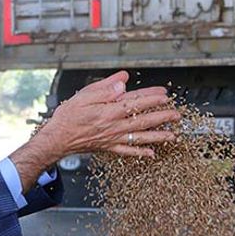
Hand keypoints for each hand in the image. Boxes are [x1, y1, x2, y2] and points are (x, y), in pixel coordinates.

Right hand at [9, 71, 180, 190]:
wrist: (58, 138)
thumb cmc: (69, 116)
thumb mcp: (85, 95)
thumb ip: (105, 88)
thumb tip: (123, 82)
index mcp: (110, 111)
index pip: (136, 102)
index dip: (152, 98)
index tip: (165, 95)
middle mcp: (114, 126)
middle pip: (143, 120)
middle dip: (162, 117)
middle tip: (177, 114)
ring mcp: (113, 138)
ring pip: (140, 137)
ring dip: (158, 136)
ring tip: (173, 135)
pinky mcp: (109, 147)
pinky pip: (128, 151)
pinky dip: (140, 153)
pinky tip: (151, 154)